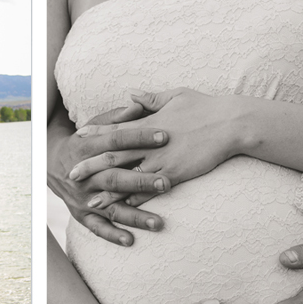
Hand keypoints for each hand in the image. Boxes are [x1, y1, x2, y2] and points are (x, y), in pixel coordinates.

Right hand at [48, 103, 172, 245]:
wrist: (49, 163)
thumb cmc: (83, 141)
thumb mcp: (94, 125)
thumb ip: (117, 118)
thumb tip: (139, 105)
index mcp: (87, 146)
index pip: (116, 140)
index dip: (139, 136)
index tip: (165, 136)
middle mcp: (84, 174)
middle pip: (115, 177)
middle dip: (141, 181)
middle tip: (167, 183)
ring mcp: (82, 196)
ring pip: (110, 206)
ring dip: (134, 215)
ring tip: (159, 223)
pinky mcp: (80, 213)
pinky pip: (96, 226)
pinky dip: (112, 234)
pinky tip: (131, 240)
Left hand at [70, 88, 239, 206]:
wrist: (230, 124)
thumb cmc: (206, 107)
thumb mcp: (176, 95)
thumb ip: (151, 98)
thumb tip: (131, 95)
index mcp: (149, 123)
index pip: (115, 129)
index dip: (94, 135)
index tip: (76, 139)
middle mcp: (151, 143)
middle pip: (114, 156)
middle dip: (91, 166)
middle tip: (71, 174)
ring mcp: (162, 160)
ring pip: (129, 178)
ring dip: (109, 190)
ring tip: (91, 201)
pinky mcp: (175, 174)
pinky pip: (151, 190)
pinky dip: (136, 199)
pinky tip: (124, 209)